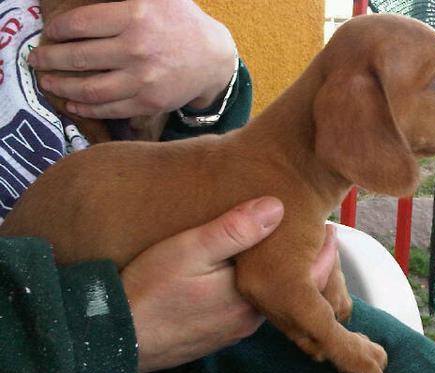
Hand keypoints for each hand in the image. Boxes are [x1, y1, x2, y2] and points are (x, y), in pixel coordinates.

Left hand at [29, 0, 236, 118]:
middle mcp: (137, 49)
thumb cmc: (181, 23)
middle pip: (79, 57)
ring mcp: (143, 79)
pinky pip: (109, 108)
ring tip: (48, 84)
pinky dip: (85, 108)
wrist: (213, 58)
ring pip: (90, 88)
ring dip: (62, 88)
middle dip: (50, 60)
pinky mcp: (149, 103)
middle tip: (36, 61)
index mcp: (135, 16)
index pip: (80, 24)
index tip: (50, 34)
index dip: (58, 31)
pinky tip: (72, 104)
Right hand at [122, 197, 338, 372]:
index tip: (328, 226)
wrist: (114, 336)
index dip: (322, 250)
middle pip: (295, 292)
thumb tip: (277, 207)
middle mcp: (249, 321)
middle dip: (308, 264)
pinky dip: (262, 290)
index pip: (308, 278)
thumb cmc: (147, 289)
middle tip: (313, 234)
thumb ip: (233, 229)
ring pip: (273, 302)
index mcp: (252, 300)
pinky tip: (249, 273)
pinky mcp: (216, 335)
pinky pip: (250, 309)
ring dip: (284, 278)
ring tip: (286, 248)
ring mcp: (232, 331)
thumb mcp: (188, 249)